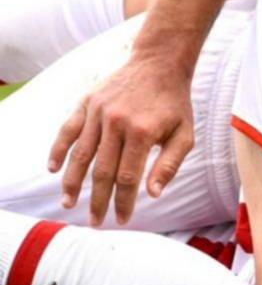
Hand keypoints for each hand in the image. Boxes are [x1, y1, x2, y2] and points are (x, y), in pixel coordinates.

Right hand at [48, 54, 194, 225]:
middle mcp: (116, 123)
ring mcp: (97, 112)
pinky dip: (58, 150)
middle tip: (95, 221)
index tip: (121, 219)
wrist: (159, 63)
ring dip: (72, 182)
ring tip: (69, 203)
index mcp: (141, 133)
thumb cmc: (174, 103)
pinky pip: (67, 130)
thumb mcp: (184, 133)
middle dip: (98, 200)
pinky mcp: (86, 103)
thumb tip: (153, 194)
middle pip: (102, 171)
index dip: (123, 202)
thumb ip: (169, 164)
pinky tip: (54, 170)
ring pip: (80, 155)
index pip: (127, 178)